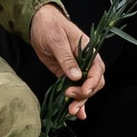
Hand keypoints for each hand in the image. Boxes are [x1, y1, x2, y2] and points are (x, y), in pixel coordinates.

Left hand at [29, 3, 105, 118]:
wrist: (38, 23)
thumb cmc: (50, 26)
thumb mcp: (56, 40)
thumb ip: (66, 58)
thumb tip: (76, 76)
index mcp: (88, 50)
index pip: (97, 69)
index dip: (92, 82)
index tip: (83, 90)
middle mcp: (85, 61)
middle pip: (94, 82)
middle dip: (85, 94)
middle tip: (70, 98)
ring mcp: (76, 69)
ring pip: (84, 89)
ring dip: (80, 101)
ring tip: (71, 111)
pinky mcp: (65, 75)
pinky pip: (73, 90)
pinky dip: (74, 101)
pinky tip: (75, 112)